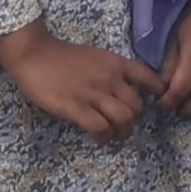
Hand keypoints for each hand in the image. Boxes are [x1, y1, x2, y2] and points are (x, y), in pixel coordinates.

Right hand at [0, 24, 157, 141]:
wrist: (35, 54)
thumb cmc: (63, 56)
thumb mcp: (97, 57)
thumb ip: (112, 71)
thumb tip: (124, 90)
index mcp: (117, 64)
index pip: (150, 79)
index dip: (155, 94)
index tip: (150, 104)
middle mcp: (111, 79)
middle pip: (138, 107)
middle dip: (134, 121)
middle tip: (125, 126)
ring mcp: (94, 94)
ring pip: (124, 120)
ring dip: (122, 132)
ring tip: (114, 135)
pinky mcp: (76, 108)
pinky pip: (101, 128)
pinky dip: (104, 137)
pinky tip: (99, 138)